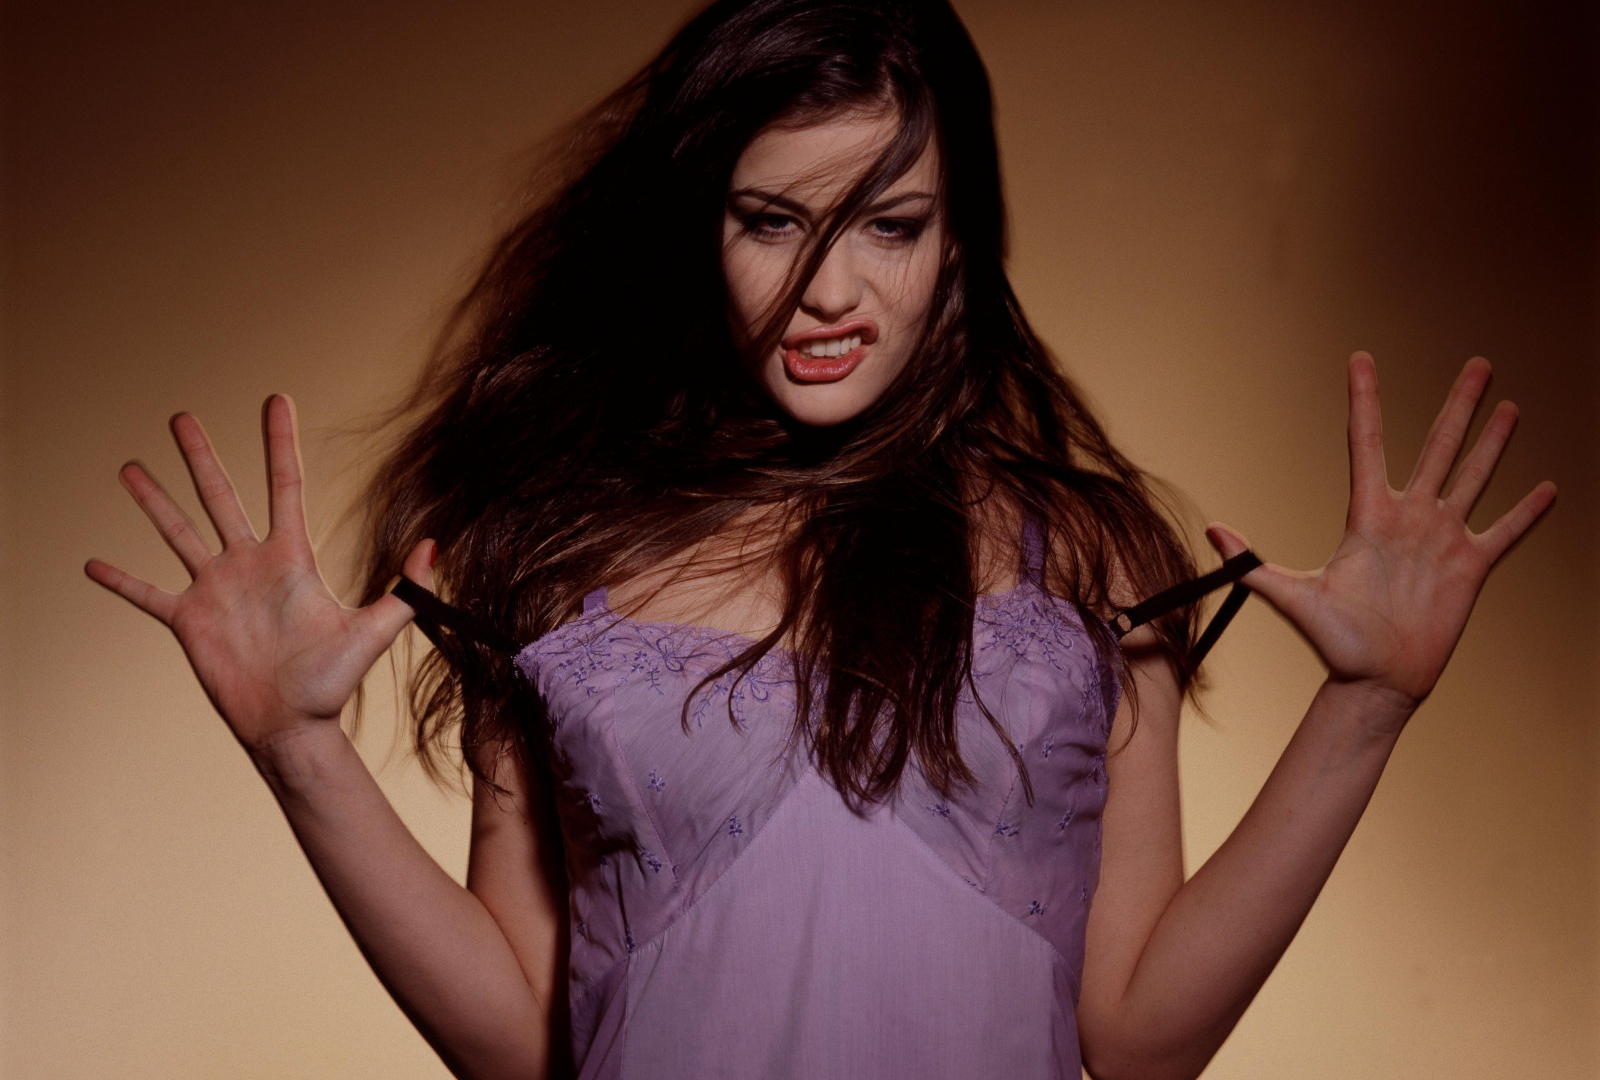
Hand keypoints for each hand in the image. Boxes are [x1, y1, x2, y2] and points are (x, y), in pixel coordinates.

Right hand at [85, 395, 434, 754]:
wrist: (293, 726)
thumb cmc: (333, 682)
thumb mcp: (373, 632)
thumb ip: (404, 591)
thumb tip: (435, 546)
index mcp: (290, 558)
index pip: (284, 486)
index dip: (279, 443)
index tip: (276, 400)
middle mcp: (248, 565)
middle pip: (219, 497)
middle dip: (200, 457)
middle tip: (181, 416)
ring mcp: (215, 590)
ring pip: (177, 532)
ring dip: (153, 501)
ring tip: (130, 467)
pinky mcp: (187, 622)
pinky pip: (146, 595)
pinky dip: (120, 581)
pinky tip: (91, 564)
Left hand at [1203, 352, 1555, 722]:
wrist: (1375, 682)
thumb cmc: (1334, 643)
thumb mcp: (1292, 598)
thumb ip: (1253, 562)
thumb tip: (1212, 530)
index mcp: (1368, 517)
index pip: (1367, 443)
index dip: (1366, 400)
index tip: (1362, 359)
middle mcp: (1409, 518)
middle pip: (1438, 447)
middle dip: (1460, 405)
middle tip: (1479, 364)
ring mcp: (1443, 539)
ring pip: (1473, 477)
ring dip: (1493, 442)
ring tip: (1510, 405)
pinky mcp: (1471, 568)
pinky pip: (1505, 533)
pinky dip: (1527, 513)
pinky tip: (1547, 487)